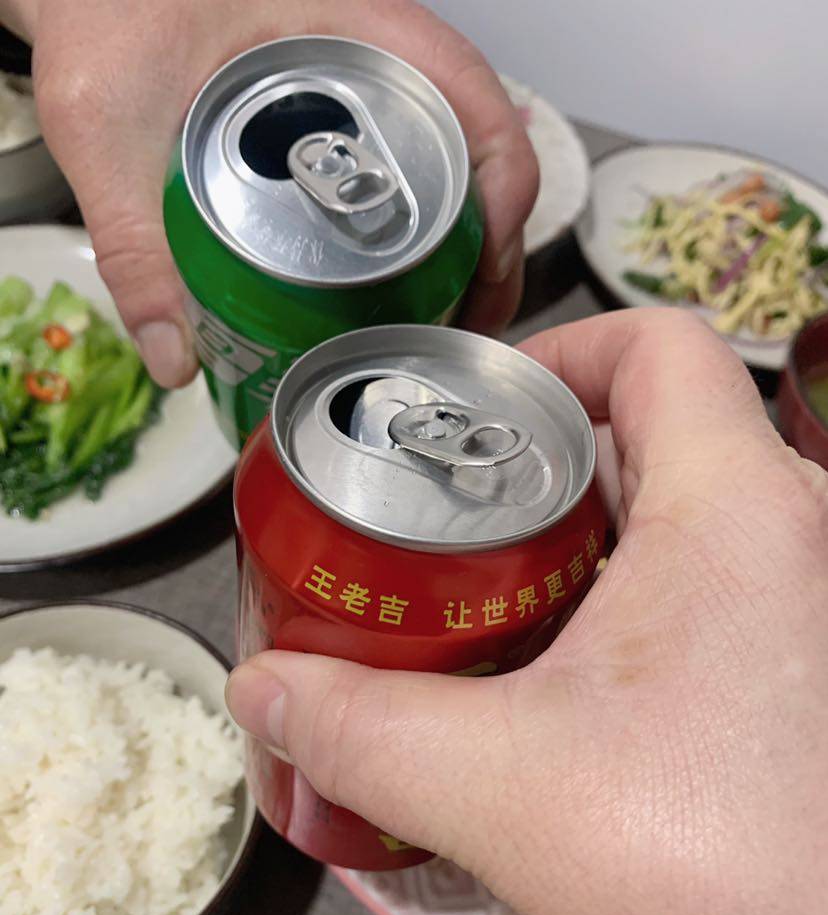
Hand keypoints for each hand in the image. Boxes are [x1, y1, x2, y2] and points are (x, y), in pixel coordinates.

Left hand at [8, 0, 535, 384]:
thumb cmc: (106, 19)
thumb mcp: (111, 133)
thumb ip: (135, 247)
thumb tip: (176, 360)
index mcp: (354, 28)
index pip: (479, 107)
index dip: (506, 200)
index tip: (485, 281)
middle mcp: (378, 53)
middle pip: (481, 153)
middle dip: (491, 249)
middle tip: (462, 330)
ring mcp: (366, 82)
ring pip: (452, 166)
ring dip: (463, 246)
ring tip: (439, 322)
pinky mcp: (345, 113)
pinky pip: (410, 169)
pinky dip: (421, 232)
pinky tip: (397, 288)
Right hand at [226, 308, 827, 914]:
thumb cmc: (725, 879)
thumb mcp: (504, 790)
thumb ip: (363, 733)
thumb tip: (266, 693)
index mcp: (736, 511)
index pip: (658, 345)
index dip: (559, 352)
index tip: (476, 413)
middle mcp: (795, 542)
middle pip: (653, 436)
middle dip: (539, 470)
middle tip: (446, 526)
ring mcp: (805, 616)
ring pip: (675, 528)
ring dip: (575, 554)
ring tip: (479, 608)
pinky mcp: (800, 687)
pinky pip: (702, 604)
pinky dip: (620, 618)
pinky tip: (554, 691)